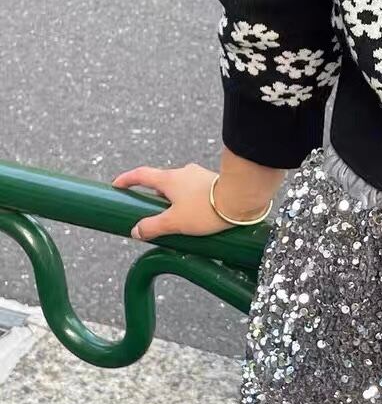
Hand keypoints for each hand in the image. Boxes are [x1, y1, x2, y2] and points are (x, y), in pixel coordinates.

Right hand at [112, 162, 239, 240]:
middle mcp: (184, 172)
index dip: (127, 179)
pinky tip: (195, 217)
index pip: (142, 174)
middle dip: (154, 198)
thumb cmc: (206, 208)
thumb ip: (152, 226)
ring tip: (176, 222)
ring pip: (180, 188)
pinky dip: (190, 202)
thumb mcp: (174, 222)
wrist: (242, 198)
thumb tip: (136, 231)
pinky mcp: (214, 183)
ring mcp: (200, 176)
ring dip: (174, 201)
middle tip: (150, 214)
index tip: (116, 184)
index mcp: (169, 178)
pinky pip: (195, 192)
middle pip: (162, 183)